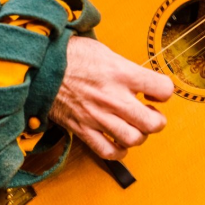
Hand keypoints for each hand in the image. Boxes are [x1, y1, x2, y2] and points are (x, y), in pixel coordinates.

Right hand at [49, 36, 173, 159]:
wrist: (40, 66)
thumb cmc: (71, 55)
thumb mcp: (105, 52)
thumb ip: (126, 69)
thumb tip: (140, 80)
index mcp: (122, 73)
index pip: (163, 89)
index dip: (164, 92)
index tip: (156, 92)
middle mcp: (113, 97)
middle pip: (153, 123)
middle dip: (157, 120)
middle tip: (150, 114)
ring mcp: (98, 116)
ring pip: (134, 140)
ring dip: (139, 135)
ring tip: (134, 126)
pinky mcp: (83, 129)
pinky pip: (108, 152)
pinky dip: (118, 151)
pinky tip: (118, 141)